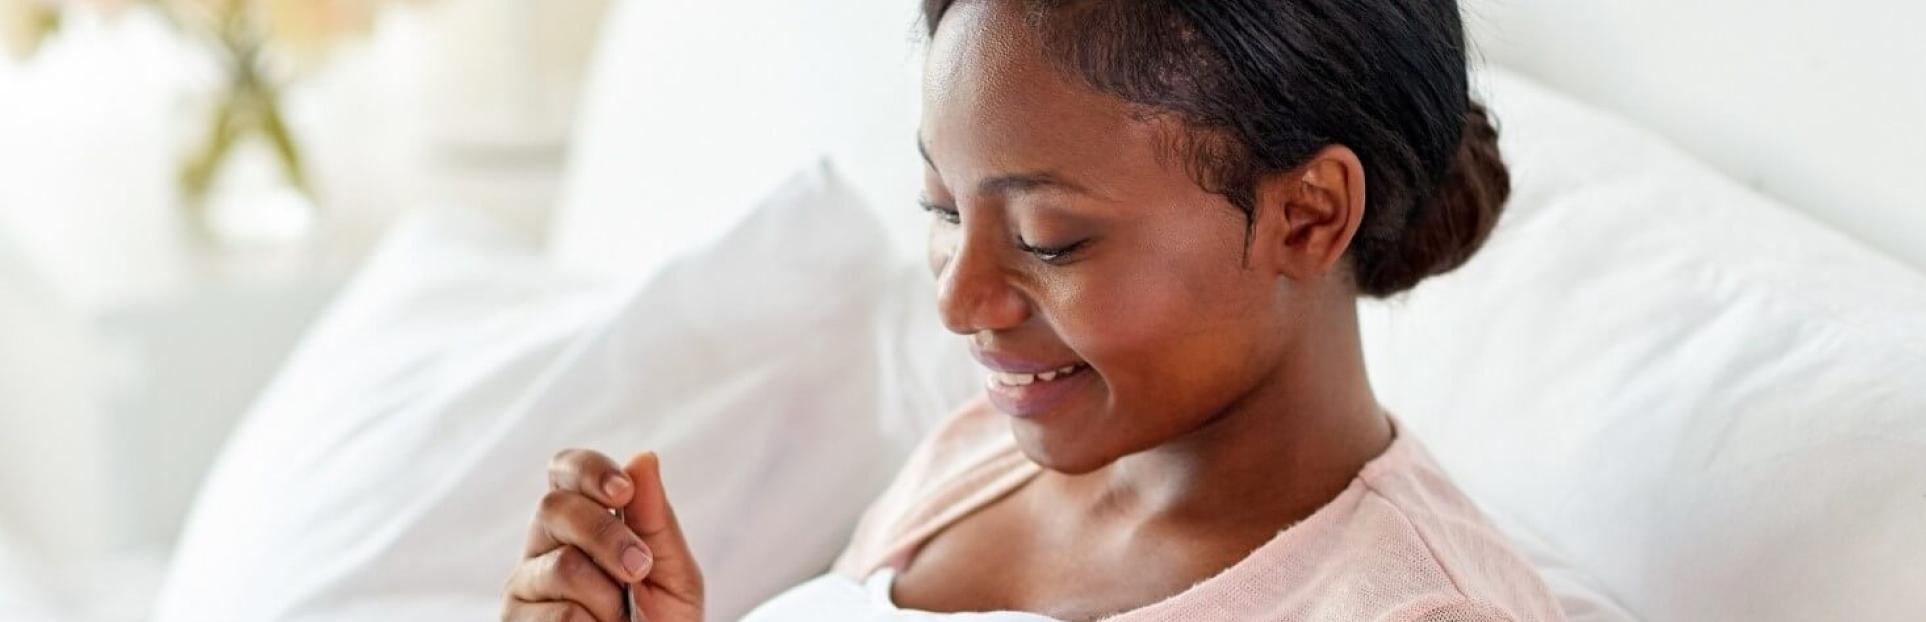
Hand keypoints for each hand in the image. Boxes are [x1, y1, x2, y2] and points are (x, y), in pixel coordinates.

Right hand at [503, 450, 703, 621]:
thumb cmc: (661, 618)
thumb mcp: (672, 568)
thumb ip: (655, 519)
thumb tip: (644, 459)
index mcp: (580, 518)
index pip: (565, 471)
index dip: (589, 471)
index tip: (624, 490)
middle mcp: (544, 544)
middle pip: (555, 509)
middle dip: (608, 536)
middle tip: (639, 568)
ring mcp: (525, 583)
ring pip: (563, 566)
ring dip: (608, 596)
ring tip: (622, 617)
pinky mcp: (516, 620)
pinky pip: (560, 614)